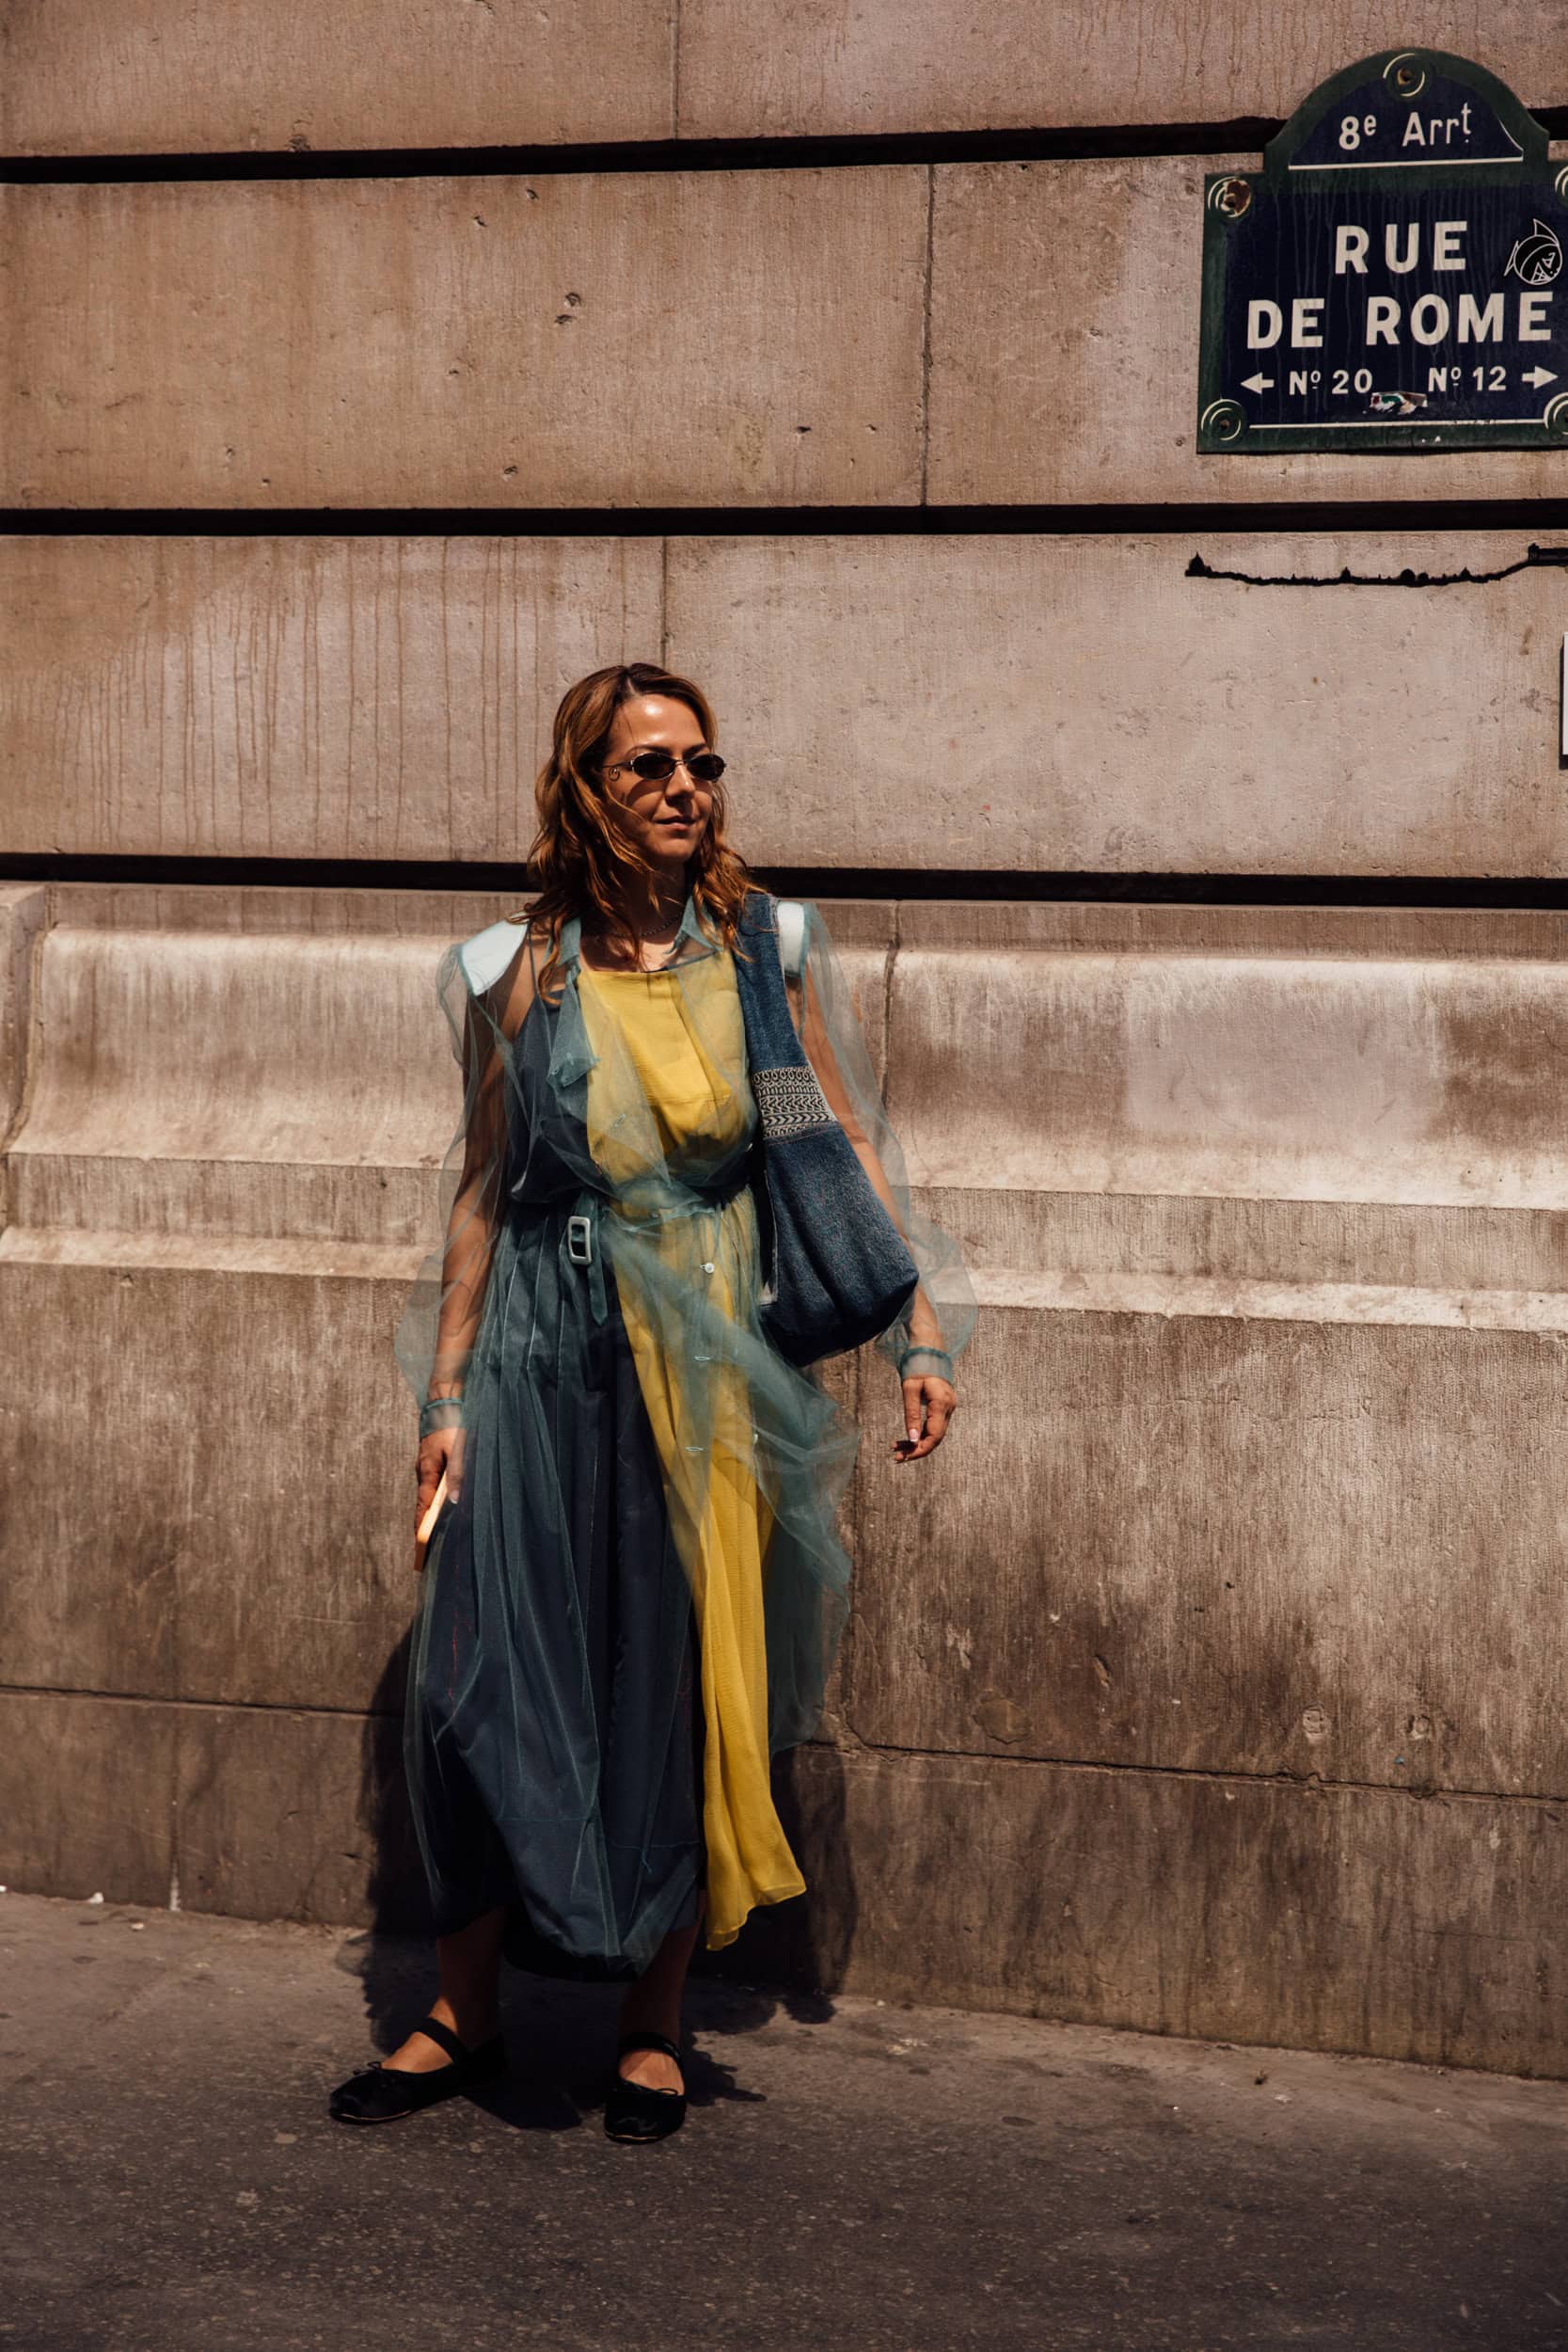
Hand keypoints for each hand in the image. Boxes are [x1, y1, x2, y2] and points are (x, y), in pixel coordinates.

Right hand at [415, 1424, 465, 1547]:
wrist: (444, 1403)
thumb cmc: (452, 1426)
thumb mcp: (458, 1450)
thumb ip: (457, 1474)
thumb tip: (454, 1500)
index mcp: (427, 1472)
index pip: (423, 1507)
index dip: (421, 1527)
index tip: (420, 1546)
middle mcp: (423, 1472)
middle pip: (423, 1504)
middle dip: (425, 1525)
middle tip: (426, 1547)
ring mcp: (426, 1467)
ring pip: (428, 1495)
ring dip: (431, 1512)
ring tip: (436, 1532)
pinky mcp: (432, 1462)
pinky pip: (432, 1485)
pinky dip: (436, 1499)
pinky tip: (443, 1505)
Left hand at [893, 1374, 955, 1463]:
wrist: (928, 1352)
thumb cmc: (917, 1367)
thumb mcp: (909, 1389)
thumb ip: (912, 1414)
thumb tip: (913, 1438)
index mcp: (942, 1402)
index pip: (935, 1435)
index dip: (921, 1449)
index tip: (904, 1457)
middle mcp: (949, 1408)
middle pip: (936, 1438)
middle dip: (917, 1450)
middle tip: (897, 1458)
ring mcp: (948, 1408)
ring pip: (935, 1434)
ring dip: (917, 1444)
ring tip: (897, 1451)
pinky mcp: (944, 1408)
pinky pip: (934, 1426)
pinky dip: (921, 1434)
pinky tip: (907, 1440)